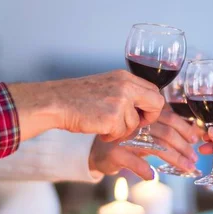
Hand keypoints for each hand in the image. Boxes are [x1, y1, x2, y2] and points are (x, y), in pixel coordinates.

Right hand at [10, 70, 164, 141]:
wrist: (56, 102)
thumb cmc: (77, 97)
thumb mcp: (107, 86)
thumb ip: (127, 92)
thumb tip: (145, 107)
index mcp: (125, 77)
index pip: (154, 91)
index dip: (151, 106)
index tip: (142, 114)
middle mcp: (125, 86)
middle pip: (156, 104)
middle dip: (148, 118)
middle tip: (136, 125)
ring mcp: (120, 102)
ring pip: (135, 124)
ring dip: (121, 130)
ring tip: (103, 125)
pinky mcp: (112, 118)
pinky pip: (120, 133)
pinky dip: (110, 136)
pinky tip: (99, 130)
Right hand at [89, 110, 200, 178]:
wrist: (97, 152)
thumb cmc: (126, 142)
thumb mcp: (146, 134)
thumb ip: (165, 132)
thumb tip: (195, 133)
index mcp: (144, 116)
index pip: (169, 118)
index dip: (185, 128)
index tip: (195, 140)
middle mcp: (136, 124)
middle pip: (166, 134)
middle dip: (183, 148)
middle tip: (194, 160)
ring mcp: (125, 138)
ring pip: (155, 147)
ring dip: (174, 159)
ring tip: (186, 168)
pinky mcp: (116, 154)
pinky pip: (135, 163)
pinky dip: (146, 171)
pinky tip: (153, 177)